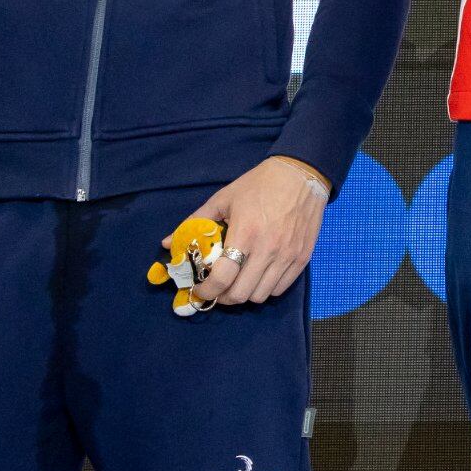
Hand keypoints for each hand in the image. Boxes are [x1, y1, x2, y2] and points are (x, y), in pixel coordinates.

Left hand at [183, 157, 330, 308]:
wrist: (301, 174)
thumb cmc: (259, 184)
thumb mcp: (224, 198)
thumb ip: (195, 222)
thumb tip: (167, 243)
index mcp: (245, 233)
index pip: (223, 277)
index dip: (207, 291)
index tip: (200, 290)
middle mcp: (268, 249)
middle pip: (241, 294)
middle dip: (223, 297)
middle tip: (218, 288)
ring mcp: (288, 256)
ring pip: (261, 295)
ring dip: (245, 294)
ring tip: (238, 282)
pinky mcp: (302, 258)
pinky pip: (281, 288)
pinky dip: (266, 289)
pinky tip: (259, 276)